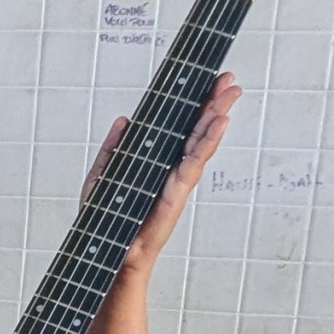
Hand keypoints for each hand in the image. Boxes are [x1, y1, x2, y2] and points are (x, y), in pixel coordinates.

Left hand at [87, 71, 241, 277]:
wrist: (108, 254)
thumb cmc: (105, 220)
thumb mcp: (102, 176)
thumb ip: (113, 148)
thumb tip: (124, 120)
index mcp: (156, 163)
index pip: (178, 128)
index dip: (191, 105)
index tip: (205, 81)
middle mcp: (171, 169)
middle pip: (196, 129)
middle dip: (213, 103)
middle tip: (229, 79)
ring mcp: (177, 180)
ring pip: (201, 141)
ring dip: (217, 114)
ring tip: (231, 92)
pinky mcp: (178, 191)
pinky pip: (195, 161)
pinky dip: (208, 140)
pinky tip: (220, 121)